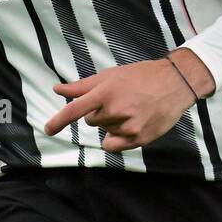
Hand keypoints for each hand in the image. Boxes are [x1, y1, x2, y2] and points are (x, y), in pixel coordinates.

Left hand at [43, 52, 207, 152]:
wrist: (174, 83)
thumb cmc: (139, 76)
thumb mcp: (110, 75)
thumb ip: (82, 86)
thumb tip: (57, 88)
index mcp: (105, 92)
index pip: (75, 110)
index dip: (59, 121)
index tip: (47, 130)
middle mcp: (115, 110)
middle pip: (91, 121)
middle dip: (100, 113)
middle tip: (119, 100)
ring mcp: (128, 126)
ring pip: (104, 132)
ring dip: (112, 124)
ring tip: (131, 109)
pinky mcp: (139, 139)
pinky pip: (114, 146)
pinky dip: (116, 139)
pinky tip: (130, 125)